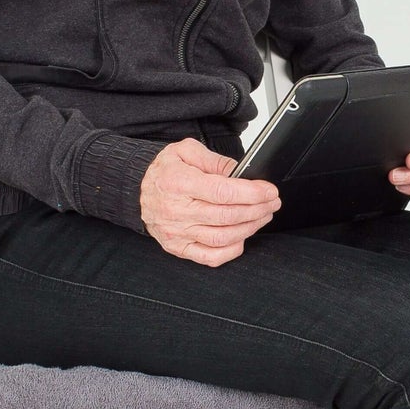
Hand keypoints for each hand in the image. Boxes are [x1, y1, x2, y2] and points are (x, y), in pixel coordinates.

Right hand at [141, 138, 280, 265]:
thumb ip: (214, 160)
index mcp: (178, 183)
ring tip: (262, 215)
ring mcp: (177, 233)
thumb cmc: (164, 172)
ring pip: (223, 237)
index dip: (251, 193)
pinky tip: (243, 236)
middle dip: (257, 209)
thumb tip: (240, 172)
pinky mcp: (178, 248)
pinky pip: (210, 257)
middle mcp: (176, 211)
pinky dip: (232, 250)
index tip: (269, 190)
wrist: (137, 191)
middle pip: (227, 215)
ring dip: (250, 227)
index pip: (222, 192)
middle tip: (272, 202)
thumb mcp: (185, 151)